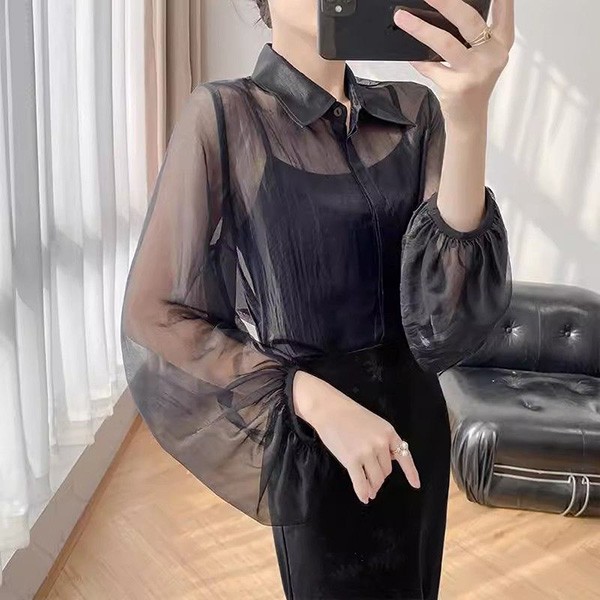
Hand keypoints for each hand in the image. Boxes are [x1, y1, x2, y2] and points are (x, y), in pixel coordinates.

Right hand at [292, 370, 420, 503]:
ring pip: (376, 479)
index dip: (411, 473)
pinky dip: (363, 493)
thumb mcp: (374, 424)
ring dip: (372, 486)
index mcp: (389, 432)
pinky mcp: (352, 460)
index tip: (416, 485)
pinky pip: (361, 483)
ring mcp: (367, 452)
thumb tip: (385, 467)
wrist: (329, 408)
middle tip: (370, 476)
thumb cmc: (348, 415)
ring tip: (368, 488)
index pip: (404, 456)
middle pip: (387, 471)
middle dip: (380, 476)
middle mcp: (381, 443)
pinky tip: (364, 497)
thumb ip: (383, 442)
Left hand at [393, 0, 513, 125]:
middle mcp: (492, 55)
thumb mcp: (481, 56)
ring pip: (445, 43)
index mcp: (501, 42)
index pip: (503, 8)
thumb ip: (472, 35)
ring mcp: (475, 72)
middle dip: (446, 2)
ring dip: (420, 28)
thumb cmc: (473, 83)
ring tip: (401, 17)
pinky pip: (430, 67)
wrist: (470, 120)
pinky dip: (417, 59)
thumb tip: (443, 10)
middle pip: (468, 20)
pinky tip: (408, 54)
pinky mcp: (457, 87)